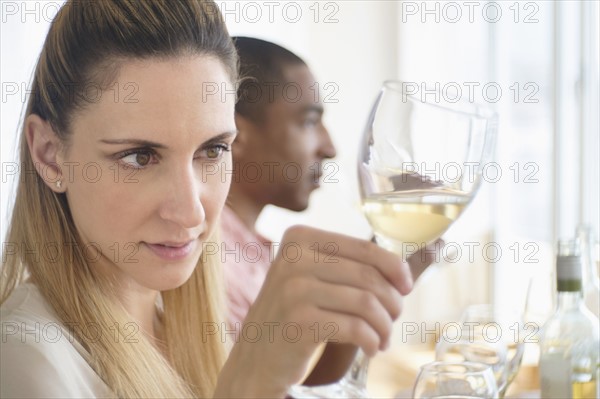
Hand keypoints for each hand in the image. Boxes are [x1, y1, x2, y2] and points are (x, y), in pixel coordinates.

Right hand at [301, 238, 444, 385]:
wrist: (256, 358)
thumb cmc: (295, 315)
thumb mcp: (315, 279)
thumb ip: (356, 266)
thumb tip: (429, 253)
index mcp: (300, 238)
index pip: (365, 248)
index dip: (395, 269)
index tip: (405, 288)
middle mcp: (294, 257)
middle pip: (369, 276)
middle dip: (392, 302)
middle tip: (393, 320)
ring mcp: (294, 288)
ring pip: (367, 302)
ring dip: (384, 326)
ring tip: (382, 338)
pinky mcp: (299, 321)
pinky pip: (356, 328)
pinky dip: (372, 341)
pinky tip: (371, 348)